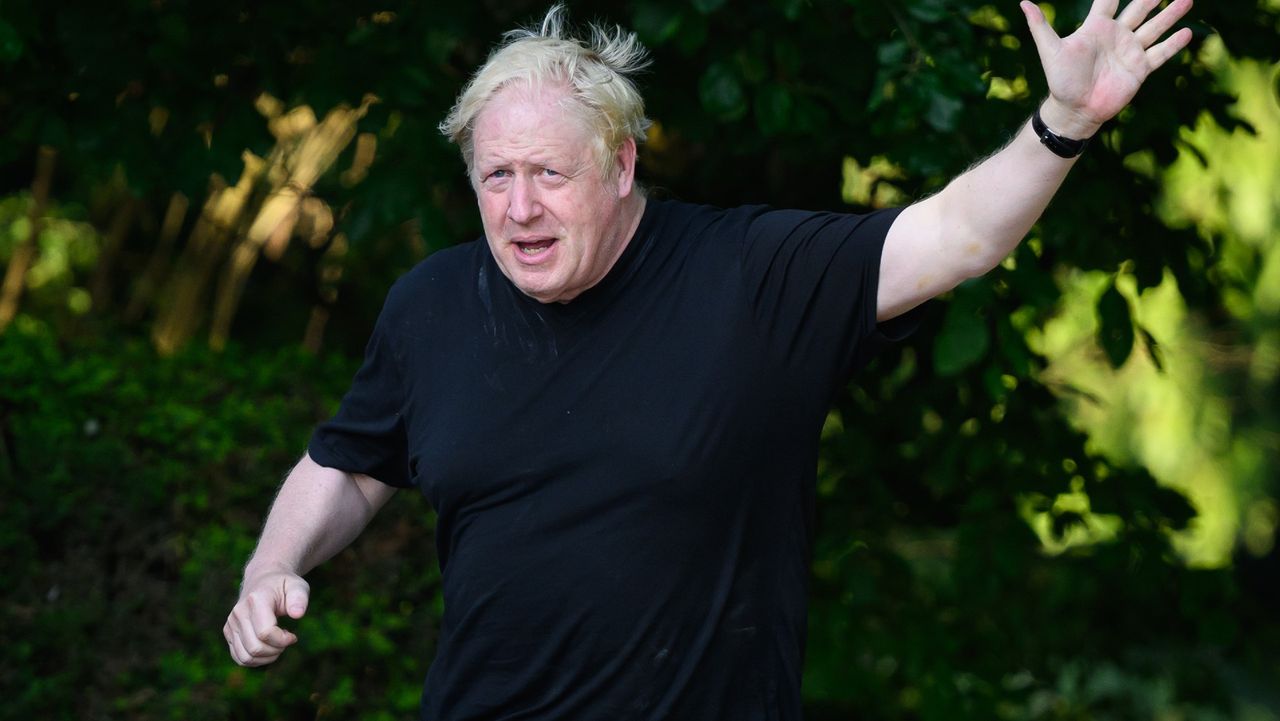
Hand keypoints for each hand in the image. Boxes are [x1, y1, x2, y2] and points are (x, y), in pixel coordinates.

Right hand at [224, 567, 309, 666]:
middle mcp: (239, 612)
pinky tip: (267, 649)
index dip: (282, 640)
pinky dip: (255, 660)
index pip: (265, 633)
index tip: (293, 636)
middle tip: (286, 641)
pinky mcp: (228, 632)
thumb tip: (297, 614)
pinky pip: (239, 657)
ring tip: (277, 646)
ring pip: (246, 657)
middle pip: (255, 648)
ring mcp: (231, 623)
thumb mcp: (297, 586)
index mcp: (256, 600)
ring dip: (266, 658)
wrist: (263, 580)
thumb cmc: (283, 586)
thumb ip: (299, 599)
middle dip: (276, 650)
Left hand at [1021, 0, 1193, 137]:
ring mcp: (1130, 51)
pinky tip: (1188, 32)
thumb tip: (1023, 3)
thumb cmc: (1060, 80)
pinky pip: (1159, 54)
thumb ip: (1040, 27)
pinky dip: (1173, 45)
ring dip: (1170, 14)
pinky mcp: (1139, 69)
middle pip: (1139, 9)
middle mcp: (1117, 35)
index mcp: (1096, 27)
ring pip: (1154, 28)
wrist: (1074, 110)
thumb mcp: (1050, 51)